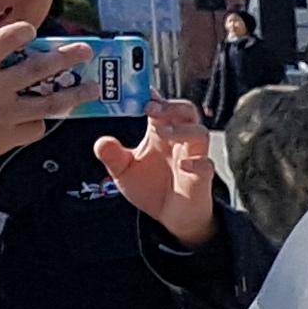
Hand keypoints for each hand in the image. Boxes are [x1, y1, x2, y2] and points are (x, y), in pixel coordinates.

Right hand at [0, 19, 93, 174]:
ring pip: (50, 102)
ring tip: (93, 89)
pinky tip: (43, 117)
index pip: (5, 39)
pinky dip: (41, 121)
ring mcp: (2, 115)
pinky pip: (36, 127)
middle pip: (39, 68)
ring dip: (76, 94)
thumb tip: (4, 55)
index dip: (23, 31)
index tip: (32, 30)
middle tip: (86, 52)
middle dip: (67, 58)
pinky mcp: (7, 138)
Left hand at [94, 100, 220, 246]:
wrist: (171, 217)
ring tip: (164, 133)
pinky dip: (197, 163)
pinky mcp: (202, 177)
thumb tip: (101, 142)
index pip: (160, 107)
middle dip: (171, 106)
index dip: (152, 96)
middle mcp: (179, 141)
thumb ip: (112, 156)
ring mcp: (193, 157)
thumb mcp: (123, 171)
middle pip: (186, 111)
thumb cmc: (150, 188)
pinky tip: (183, 167)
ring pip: (200, 132)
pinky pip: (206, 165)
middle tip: (152, 108)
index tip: (139, 91)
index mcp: (159, 134)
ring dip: (183, 130)